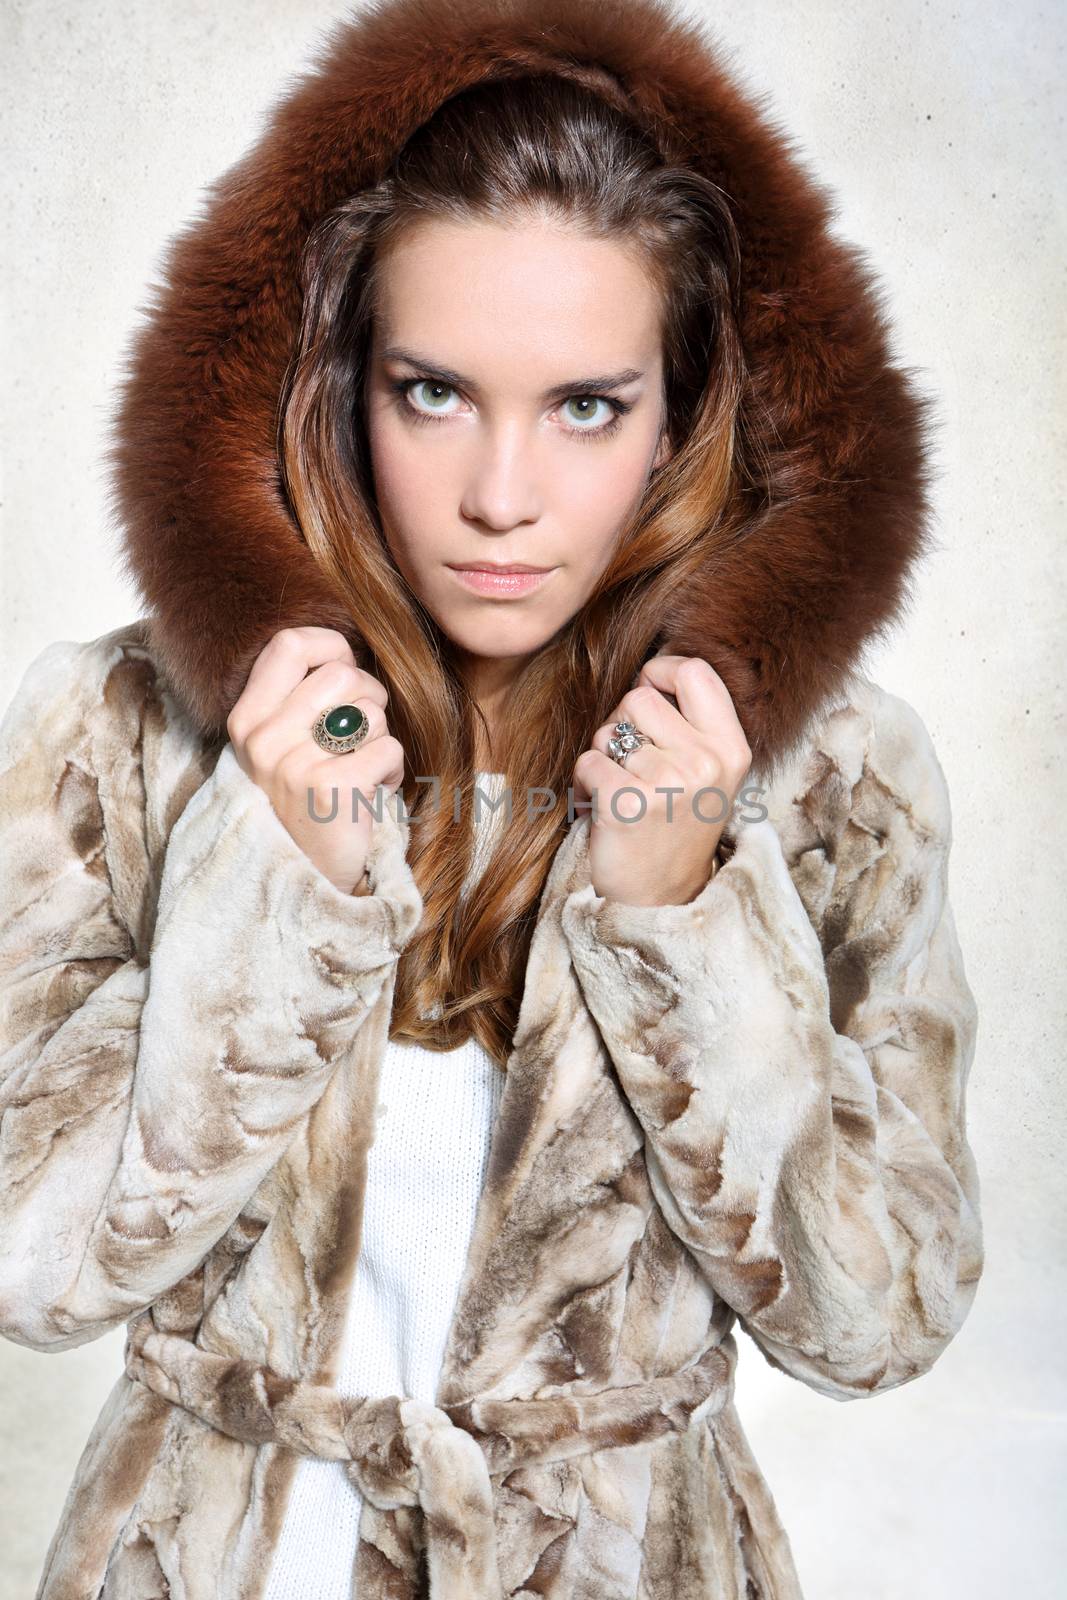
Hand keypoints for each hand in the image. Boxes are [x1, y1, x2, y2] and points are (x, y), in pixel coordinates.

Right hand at [226, 627, 404, 895]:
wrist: (298, 884)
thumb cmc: (302, 807)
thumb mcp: (279, 750)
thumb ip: (297, 701)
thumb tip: (346, 655)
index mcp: (246, 721)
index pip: (289, 645)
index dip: (331, 645)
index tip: (346, 668)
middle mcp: (263, 739)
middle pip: (343, 674)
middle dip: (370, 698)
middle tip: (364, 735)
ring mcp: (293, 765)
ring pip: (371, 711)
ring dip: (381, 740)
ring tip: (362, 772)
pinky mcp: (331, 790)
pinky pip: (389, 750)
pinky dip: (393, 774)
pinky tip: (371, 796)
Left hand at [571, 655, 751, 906]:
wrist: (660, 900)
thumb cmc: (676, 826)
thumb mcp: (707, 774)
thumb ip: (691, 724)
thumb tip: (648, 671)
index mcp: (731, 750)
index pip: (695, 672)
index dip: (661, 670)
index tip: (649, 687)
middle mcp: (705, 764)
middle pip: (639, 698)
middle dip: (623, 723)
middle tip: (632, 764)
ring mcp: (668, 785)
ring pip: (608, 732)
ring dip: (602, 758)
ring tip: (620, 791)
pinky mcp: (627, 805)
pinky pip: (587, 762)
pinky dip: (584, 784)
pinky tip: (602, 808)